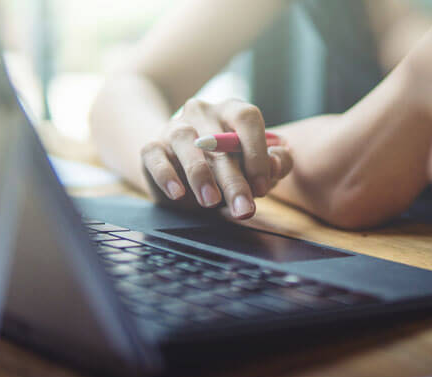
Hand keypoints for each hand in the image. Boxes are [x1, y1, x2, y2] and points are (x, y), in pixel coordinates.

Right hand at [140, 98, 292, 218]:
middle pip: (220, 141)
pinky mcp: (152, 147)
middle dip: (234, 180)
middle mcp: (203, 113)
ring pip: (186, 142)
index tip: (262, 186)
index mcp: (232, 111)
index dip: (257, 152)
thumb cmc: (226, 167)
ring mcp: (175, 127)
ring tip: (210, 201)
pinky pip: (154, 155)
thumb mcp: (254, 168)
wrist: (180, 167)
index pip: (247, 118)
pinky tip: (177, 193)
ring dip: (200, 173)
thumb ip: (275, 165)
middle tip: (243, 210)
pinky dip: (166, 175)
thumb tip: (278, 163)